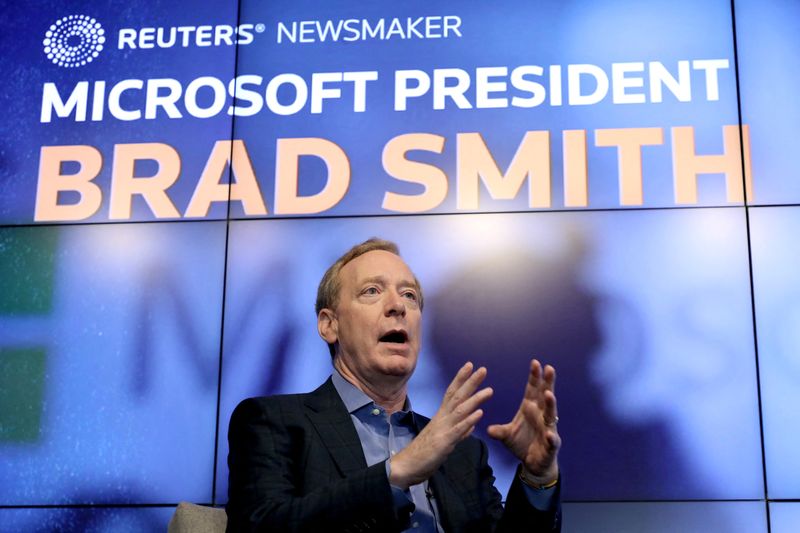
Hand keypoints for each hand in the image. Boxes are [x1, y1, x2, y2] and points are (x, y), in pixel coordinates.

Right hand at [389, 362, 492, 488]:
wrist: (406, 466)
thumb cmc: (424, 453)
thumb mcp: (445, 440)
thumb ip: (459, 432)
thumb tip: (472, 425)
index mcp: (441, 417)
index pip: (451, 393)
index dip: (461, 379)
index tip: (470, 365)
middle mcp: (441, 419)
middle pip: (457, 396)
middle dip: (470, 382)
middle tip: (483, 369)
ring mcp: (442, 429)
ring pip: (460, 410)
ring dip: (475, 399)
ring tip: (489, 391)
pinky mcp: (443, 442)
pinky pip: (458, 429)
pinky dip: (469, 420)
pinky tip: (479, 413)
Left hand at [487, 359, 560, 484]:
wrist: (534, 463)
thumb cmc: (522, 444)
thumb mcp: (506, 436)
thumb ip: (499, 431)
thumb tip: (488, 429)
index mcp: (530, 409)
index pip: (533, 389)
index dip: (534, 377)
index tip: (534, 362)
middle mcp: (541, 415)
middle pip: (545, 396)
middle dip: (547, 383)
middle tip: (549, 368)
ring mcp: (548, 429)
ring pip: (551, 414)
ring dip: (551, 404)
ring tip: (549, 394)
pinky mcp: (551, 444)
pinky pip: (552, 440)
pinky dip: (552, 437)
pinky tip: (550, 434)